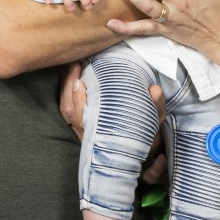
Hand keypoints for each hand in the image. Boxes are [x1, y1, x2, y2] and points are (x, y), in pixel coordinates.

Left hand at [59, 63, 169, 180]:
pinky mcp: (80, 126)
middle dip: (68, 87)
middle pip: (69, 111)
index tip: (79, 80)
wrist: (136, 153)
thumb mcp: (153, 124)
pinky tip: (71, 78)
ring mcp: (82, 131)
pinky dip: (66, 94)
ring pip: (66, 110)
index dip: (78, 98)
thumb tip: (155, 90)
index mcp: (103, 135)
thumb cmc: (143, 137)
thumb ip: (155, 108)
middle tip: (74, 66)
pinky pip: (67, 109)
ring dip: (65, 88)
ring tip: (72, 68)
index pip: (83, 117)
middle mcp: (89, 135)